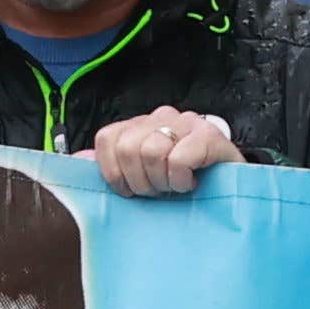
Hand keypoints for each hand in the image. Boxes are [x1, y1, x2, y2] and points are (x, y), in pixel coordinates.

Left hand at [88, 108, 237, 197]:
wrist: (234, 187)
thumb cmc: (183, 183)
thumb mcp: (142, 177)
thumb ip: (110, 166)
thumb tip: (76, 160)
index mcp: (140, 126)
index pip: (107, 138)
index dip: (113, 172)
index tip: (131, 191)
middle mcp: (161, 117)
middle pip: (127, 148)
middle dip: (140, 181)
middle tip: (159, 190)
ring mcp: (186, 122)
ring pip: (151, 152)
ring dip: (162, 181)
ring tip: (175, 186)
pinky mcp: (209, 135)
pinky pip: (178, 159)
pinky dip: (180, 180)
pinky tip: (191, 182)